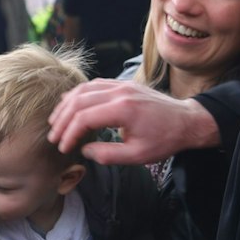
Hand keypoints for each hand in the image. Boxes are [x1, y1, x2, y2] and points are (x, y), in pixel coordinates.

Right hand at [48, 79, 219, 165]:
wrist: (186, 121)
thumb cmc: (164, 140)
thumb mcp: (137, 155)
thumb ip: (108, 154)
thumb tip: (84, 150)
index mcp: (123, 110)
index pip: (84, 118)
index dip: (69, 134)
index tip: (63, 147)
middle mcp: (120, 92)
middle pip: (79, 101)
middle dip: (62, 119)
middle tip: (53, 136)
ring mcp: (121, 85)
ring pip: (84, 89)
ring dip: (67, 105)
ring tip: (56, 121)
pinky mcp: (123, 84)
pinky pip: (94, 84)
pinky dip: (79, 94)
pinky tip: (71, 105)